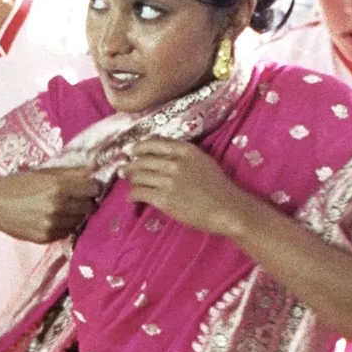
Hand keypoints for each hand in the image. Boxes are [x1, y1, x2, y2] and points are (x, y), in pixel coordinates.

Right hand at [0, 168, 100, 242]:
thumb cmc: (15, 183)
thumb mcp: (42, 172)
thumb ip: (69, 172)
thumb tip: (93, 170)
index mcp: (58, 187)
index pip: (93, 189)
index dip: (92, 186)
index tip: (87, 186)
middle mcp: (57, 207)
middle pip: (89, 206)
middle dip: (84, 200)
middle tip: (74, 197)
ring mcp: (51, 225)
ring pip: (79, 221)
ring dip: (75, 214)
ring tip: (61, 208)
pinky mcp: (45, 237)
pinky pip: (66, 232)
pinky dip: (63, 225)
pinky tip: (51, 217)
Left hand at [123, 140, 258, 236]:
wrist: (227, 209)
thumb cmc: (219, 187)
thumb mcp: (204, 162)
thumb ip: (183, 155)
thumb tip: (161, 155)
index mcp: (186, 150)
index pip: (154, 143)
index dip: (139, 147)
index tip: (132, 151)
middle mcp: (175, 162)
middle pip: (142, 160)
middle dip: (130, 165)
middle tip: (124, 170)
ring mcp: (168, 180)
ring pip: (138, 176)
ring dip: (131, 180)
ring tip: (130, 183)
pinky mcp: (164, 198)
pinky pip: (139, 193)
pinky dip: (132, 196)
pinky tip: (132, 199)